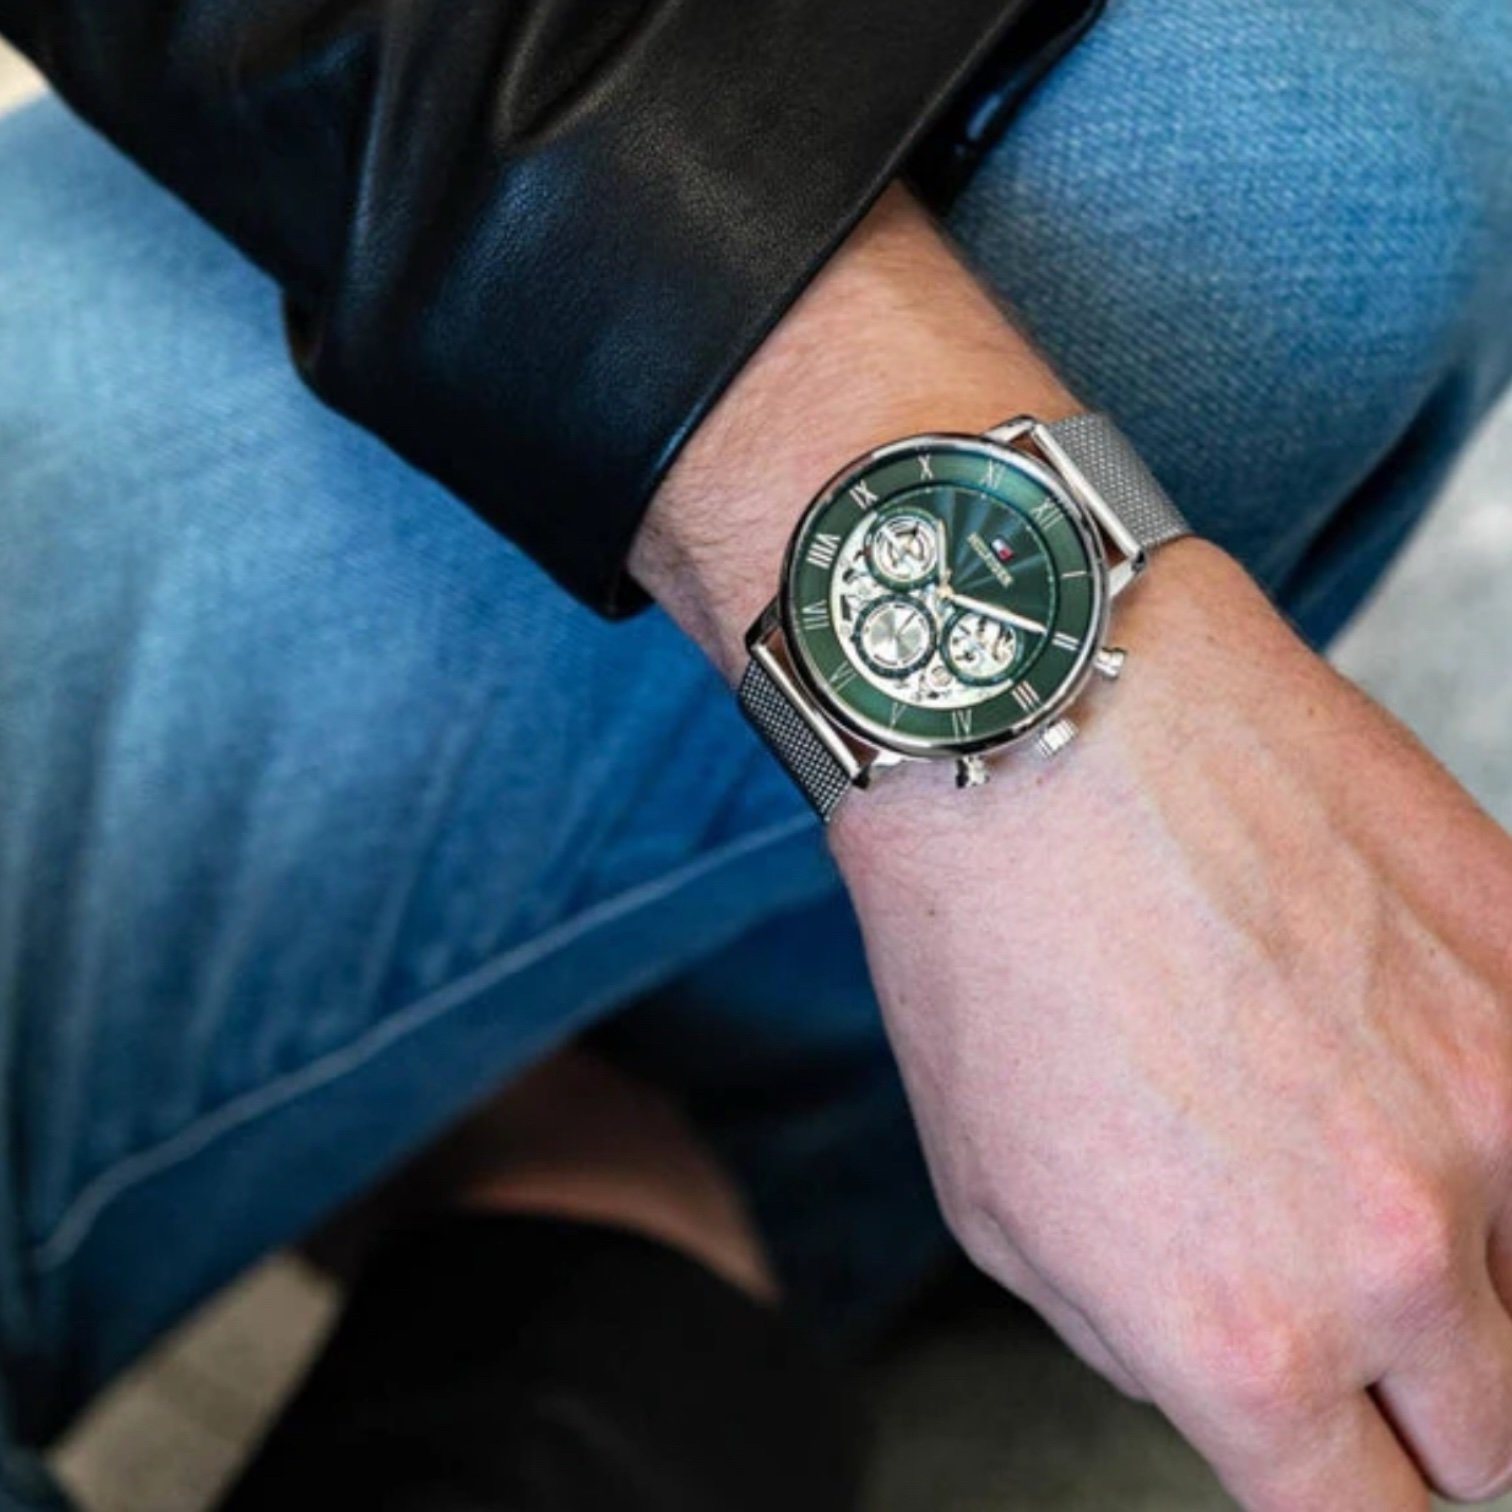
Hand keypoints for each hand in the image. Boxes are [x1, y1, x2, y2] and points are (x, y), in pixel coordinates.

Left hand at [831, 538, 1511, 1508]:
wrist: (1044, 733)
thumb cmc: (987, 948)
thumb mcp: (1001, 1205)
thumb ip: (1145, 1334)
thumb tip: (1240, 1376)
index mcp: (1242, 1337)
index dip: (1342, 1492)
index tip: (1337, 1457)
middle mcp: (1393, 1250)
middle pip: (1485, 1434)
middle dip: (1409, 1387)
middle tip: (1331, 1281)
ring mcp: (1497, 1106)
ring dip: (1467, 1247)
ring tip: (1342, 1130)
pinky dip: (1494, 1111)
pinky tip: (1395, 1041)